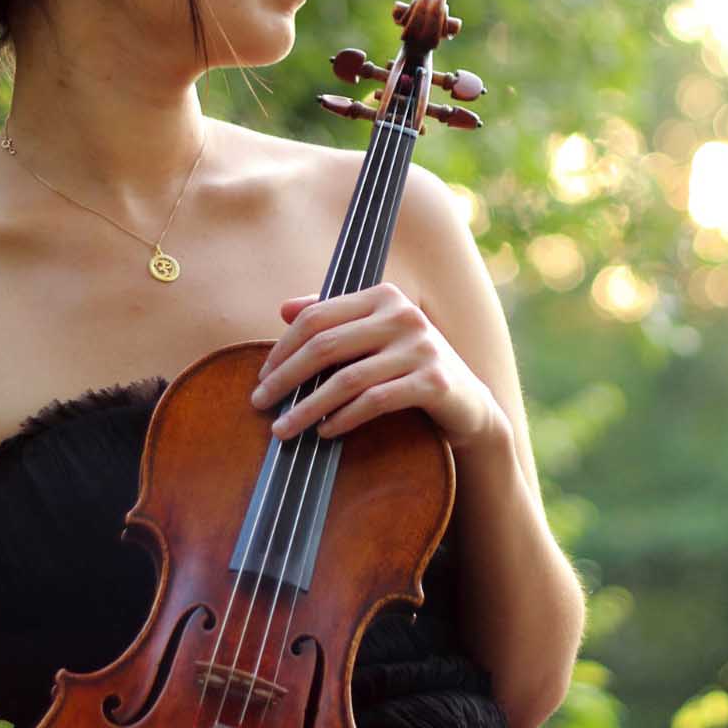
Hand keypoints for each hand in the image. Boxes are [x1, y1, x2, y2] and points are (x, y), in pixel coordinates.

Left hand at [250, 282, 504, 448]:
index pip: (317, 317)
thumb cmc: (408, 367)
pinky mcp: (434, 381)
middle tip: (260, 403)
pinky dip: (344, 418)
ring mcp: (421, 347)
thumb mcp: (373, 337)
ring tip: (284, 429)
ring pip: (346, 378)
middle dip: (286, 377)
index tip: (262, 376)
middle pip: (325, 345)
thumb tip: (283, 308)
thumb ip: (334, 319)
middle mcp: (403, 315)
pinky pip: (375, 401)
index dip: (282, 348)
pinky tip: (325, 431)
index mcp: (383, 296)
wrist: (467, 403)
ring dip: (307, 407)